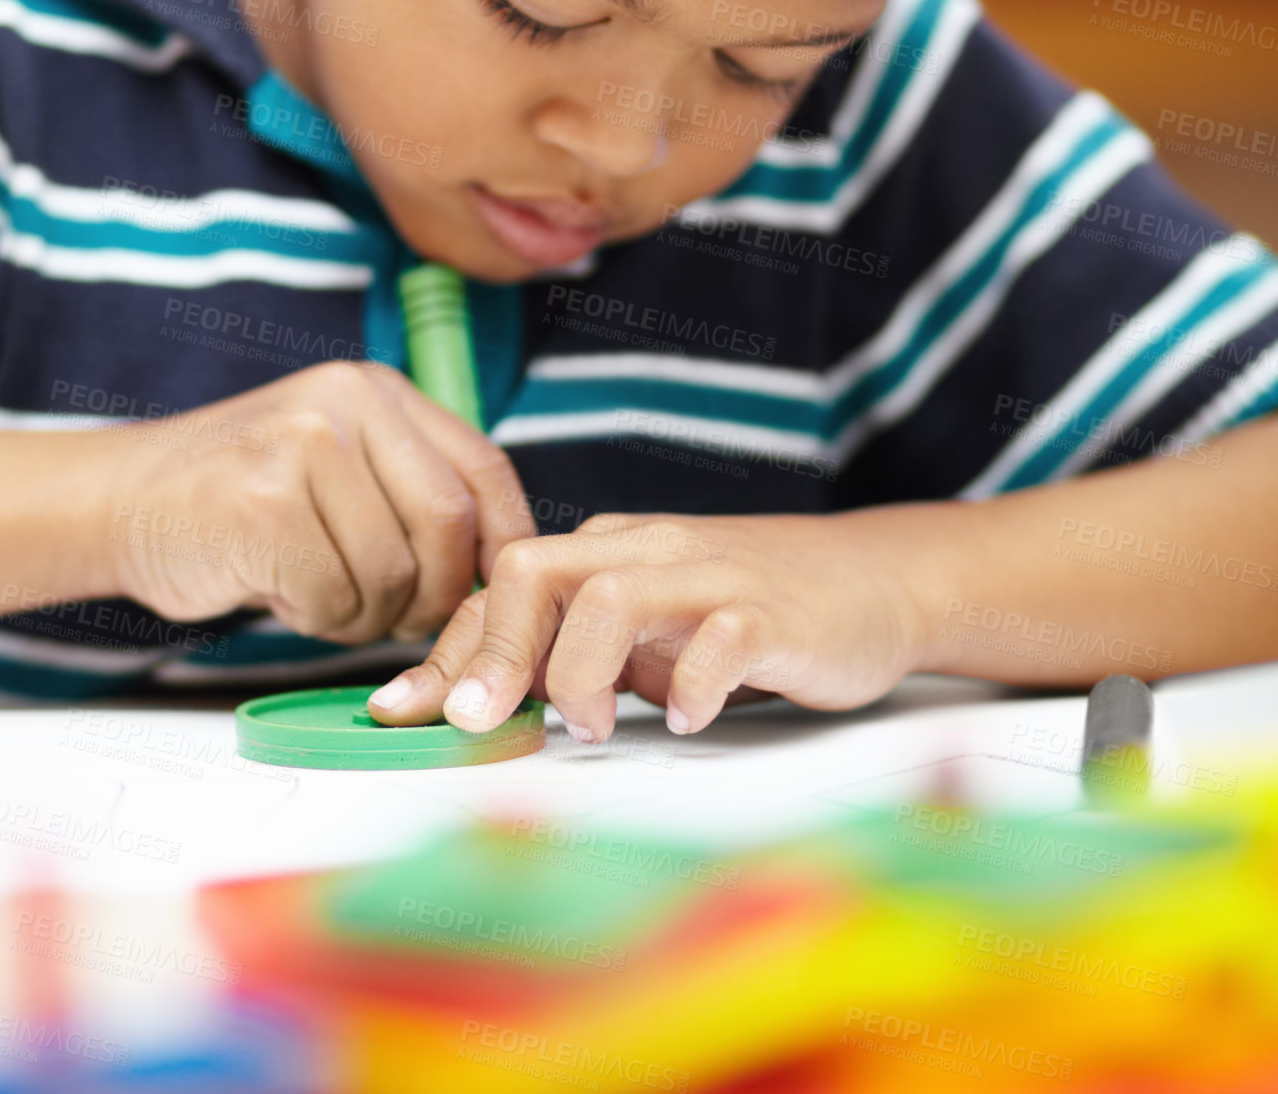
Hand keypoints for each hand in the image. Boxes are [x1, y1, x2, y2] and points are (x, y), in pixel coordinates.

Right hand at [106, 361, 533, 642]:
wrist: (123, 501)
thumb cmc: (246, 501)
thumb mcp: (340, 465)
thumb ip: (413, 494)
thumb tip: (499, 573)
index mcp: (378, 392)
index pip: (483, 469)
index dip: (504, 541)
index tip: (492, 592)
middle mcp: (345, 403)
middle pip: (447, 525)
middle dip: (437, 596)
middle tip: (403, 620)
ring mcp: (301, 445)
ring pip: (393, 572)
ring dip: (368, 615)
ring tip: (324, 598)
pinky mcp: (262, 503)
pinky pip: (333, 596)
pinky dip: (318, 619)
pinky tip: (283, 595)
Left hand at [366, 512, 926, 738]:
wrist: (875, 579)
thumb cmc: (747, 609)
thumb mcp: (649, 627)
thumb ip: (577, 649)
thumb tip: (485, 699)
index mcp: (609, 551)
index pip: (502, 586)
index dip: (447, 653)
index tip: (402, 713)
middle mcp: (648, 551)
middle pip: (533, 569)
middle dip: (492, 651)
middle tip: (479, 723)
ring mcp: (711, 575)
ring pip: (608, 594)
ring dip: (579, 672)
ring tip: (597, 726)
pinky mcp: (774, 612)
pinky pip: (718, 639)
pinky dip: (691, 684)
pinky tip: (688, 716)